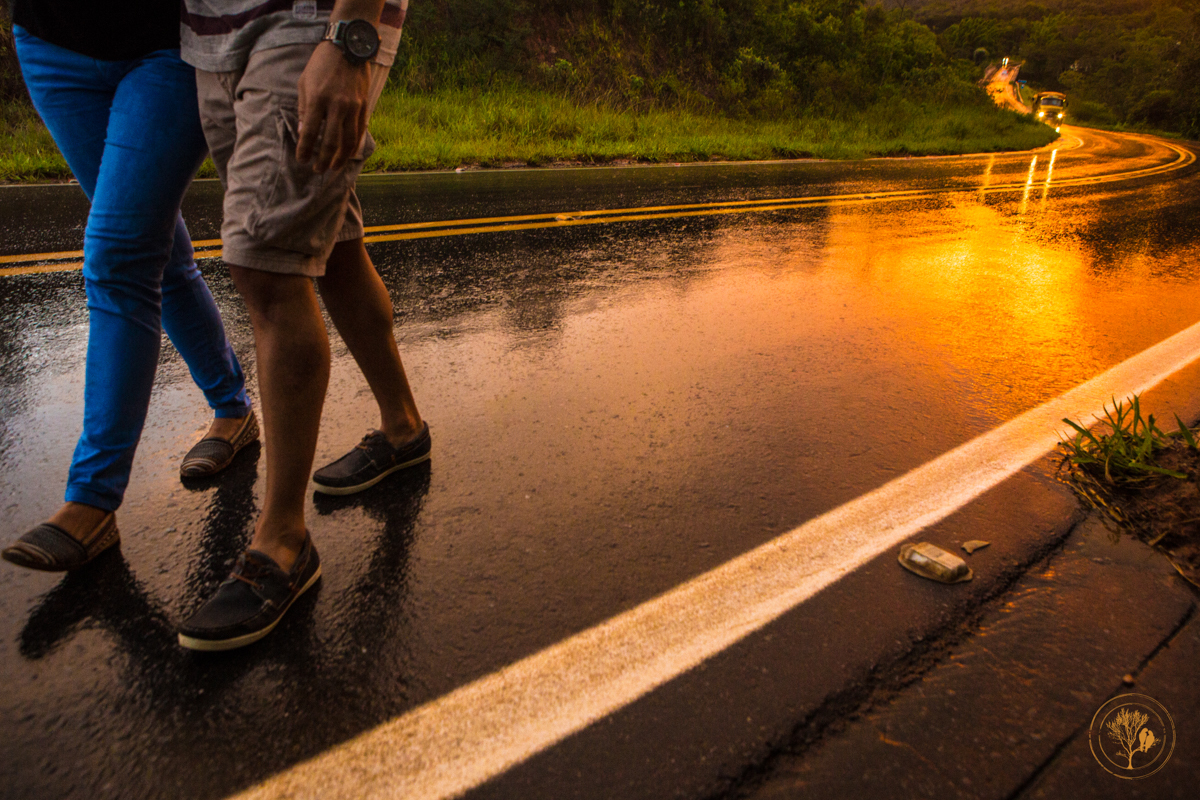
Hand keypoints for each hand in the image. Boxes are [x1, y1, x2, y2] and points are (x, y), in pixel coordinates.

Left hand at [296, 41, 370, 171]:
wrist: (347, 48)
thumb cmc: (321, 65)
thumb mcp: (305, 83)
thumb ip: (304, 110)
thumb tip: (304, 133)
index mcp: (318, 99)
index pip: (310, 132)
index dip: (305, 150)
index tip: (301, 160)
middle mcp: (337, 106)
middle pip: (330, 142)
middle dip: (323, 160)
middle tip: (317, 170)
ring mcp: (353, 107)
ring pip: (348, 141)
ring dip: (340, 158)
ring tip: (333, 167)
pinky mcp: (364, 107)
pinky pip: (359, 132)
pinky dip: (353, 146)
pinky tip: (347, 154)